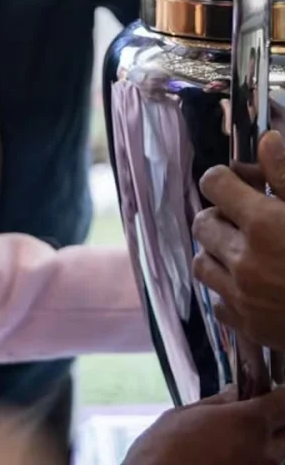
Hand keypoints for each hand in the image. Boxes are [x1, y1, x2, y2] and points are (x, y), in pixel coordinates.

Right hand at [123, 388, 284, 464]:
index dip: (280, 393)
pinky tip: (230, 454)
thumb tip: (235, 392)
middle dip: (276, 420)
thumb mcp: (186, 413)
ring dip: (266, 443)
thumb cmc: (164, 448)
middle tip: (256, 413)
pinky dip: (253, 459)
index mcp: (249, 423)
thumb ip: (218, 403)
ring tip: (238, 437)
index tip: (272, 390)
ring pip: (277, 455)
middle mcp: (263, 452)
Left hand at [193, 130, 284, 349]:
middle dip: (220, 215)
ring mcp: (242, 297)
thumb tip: (267, 141)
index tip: (239, 183)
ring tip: (245, 252)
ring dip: (217, 252)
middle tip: (247, 218)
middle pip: (202, 223)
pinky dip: (228, 291)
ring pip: (202, 263)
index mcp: (262, 223)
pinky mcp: (248, 328)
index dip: (224, 178)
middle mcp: (243, 259)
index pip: (213, 183)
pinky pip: (218, 302)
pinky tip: (253, 287)